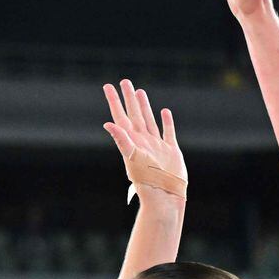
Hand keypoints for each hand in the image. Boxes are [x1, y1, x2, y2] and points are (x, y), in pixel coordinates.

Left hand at [102, 79, 184, 202]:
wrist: (165, 196)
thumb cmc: (147, 181)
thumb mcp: (133, 158)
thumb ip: (121, 140)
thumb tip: (108, 124)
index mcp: (132, 141)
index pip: (120, 116)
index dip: (114, 101)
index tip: (107, 86)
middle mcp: (143, 141)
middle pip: (134, 114)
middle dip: (129, 98)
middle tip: (124, 81)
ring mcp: (157, 146)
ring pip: (149, 120)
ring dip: (144, 106)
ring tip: (140, 91)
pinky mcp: (171, 151)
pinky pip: (167, 132)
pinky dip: (166, 121)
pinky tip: (164, 111)